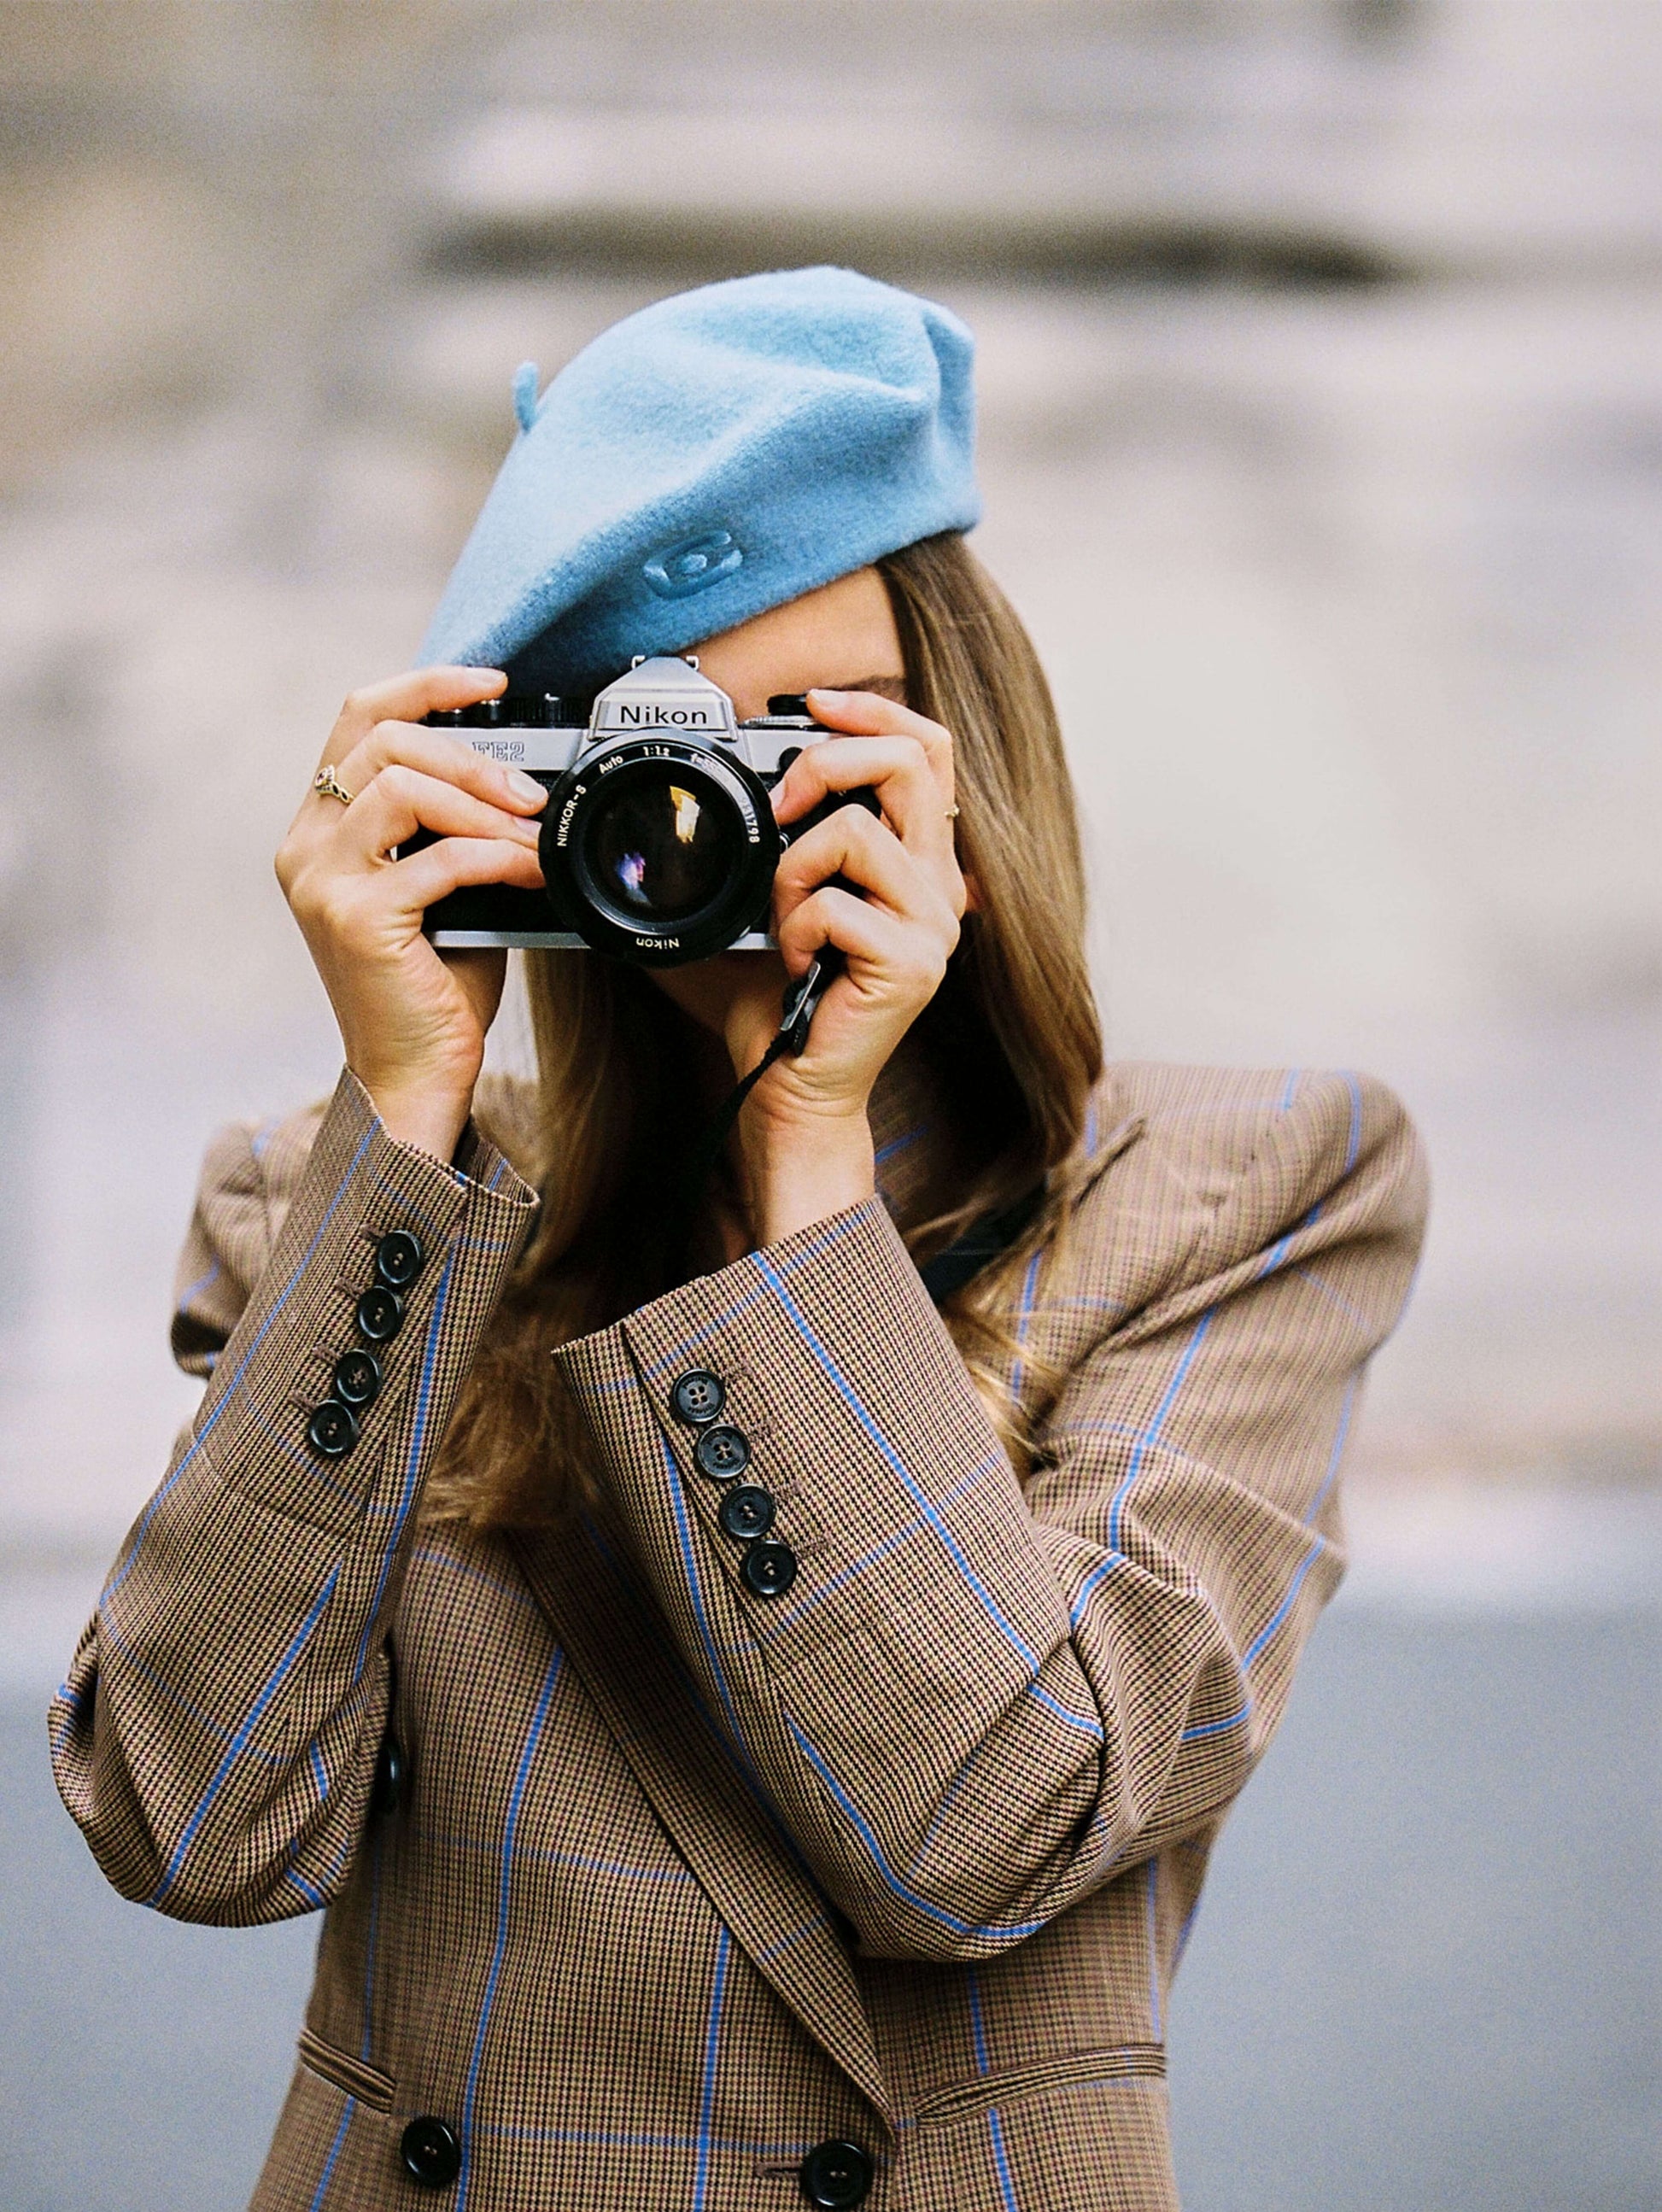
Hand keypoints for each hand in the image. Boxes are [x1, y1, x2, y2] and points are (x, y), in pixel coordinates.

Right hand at [276, 667, 546, 1159]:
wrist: (413, 1074)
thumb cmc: (433, 986)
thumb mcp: (442, 886)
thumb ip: (453, 827)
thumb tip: (521, 775)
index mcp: (320, 828)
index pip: (359, 717)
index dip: (426, 685)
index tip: (491, 682)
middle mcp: (307, 846)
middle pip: (382, 739)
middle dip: (470, 752)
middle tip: (527, 791)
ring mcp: (324, 882)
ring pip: (401, 786)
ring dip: (481, 800)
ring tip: (529, 831)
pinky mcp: (356, 920)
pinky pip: (436, 858)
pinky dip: (496, 856)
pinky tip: (528, 872)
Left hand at [725, 687, 965, 1240]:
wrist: (786, 1094)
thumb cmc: (776, 1006)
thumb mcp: (767, 903)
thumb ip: (769, 844)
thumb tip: (713, 782)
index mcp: (914, 863)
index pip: (930, 751)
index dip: (876, 710)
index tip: (812, 701)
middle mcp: (938, 887)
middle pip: (914, 762)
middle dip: (828, 762)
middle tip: (780, 805)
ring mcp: (932, 926)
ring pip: (859, 831)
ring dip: (793, 870)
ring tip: (781, 920)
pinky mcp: (912, 963)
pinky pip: (835, 903)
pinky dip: (794, 926)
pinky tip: (795, 965)